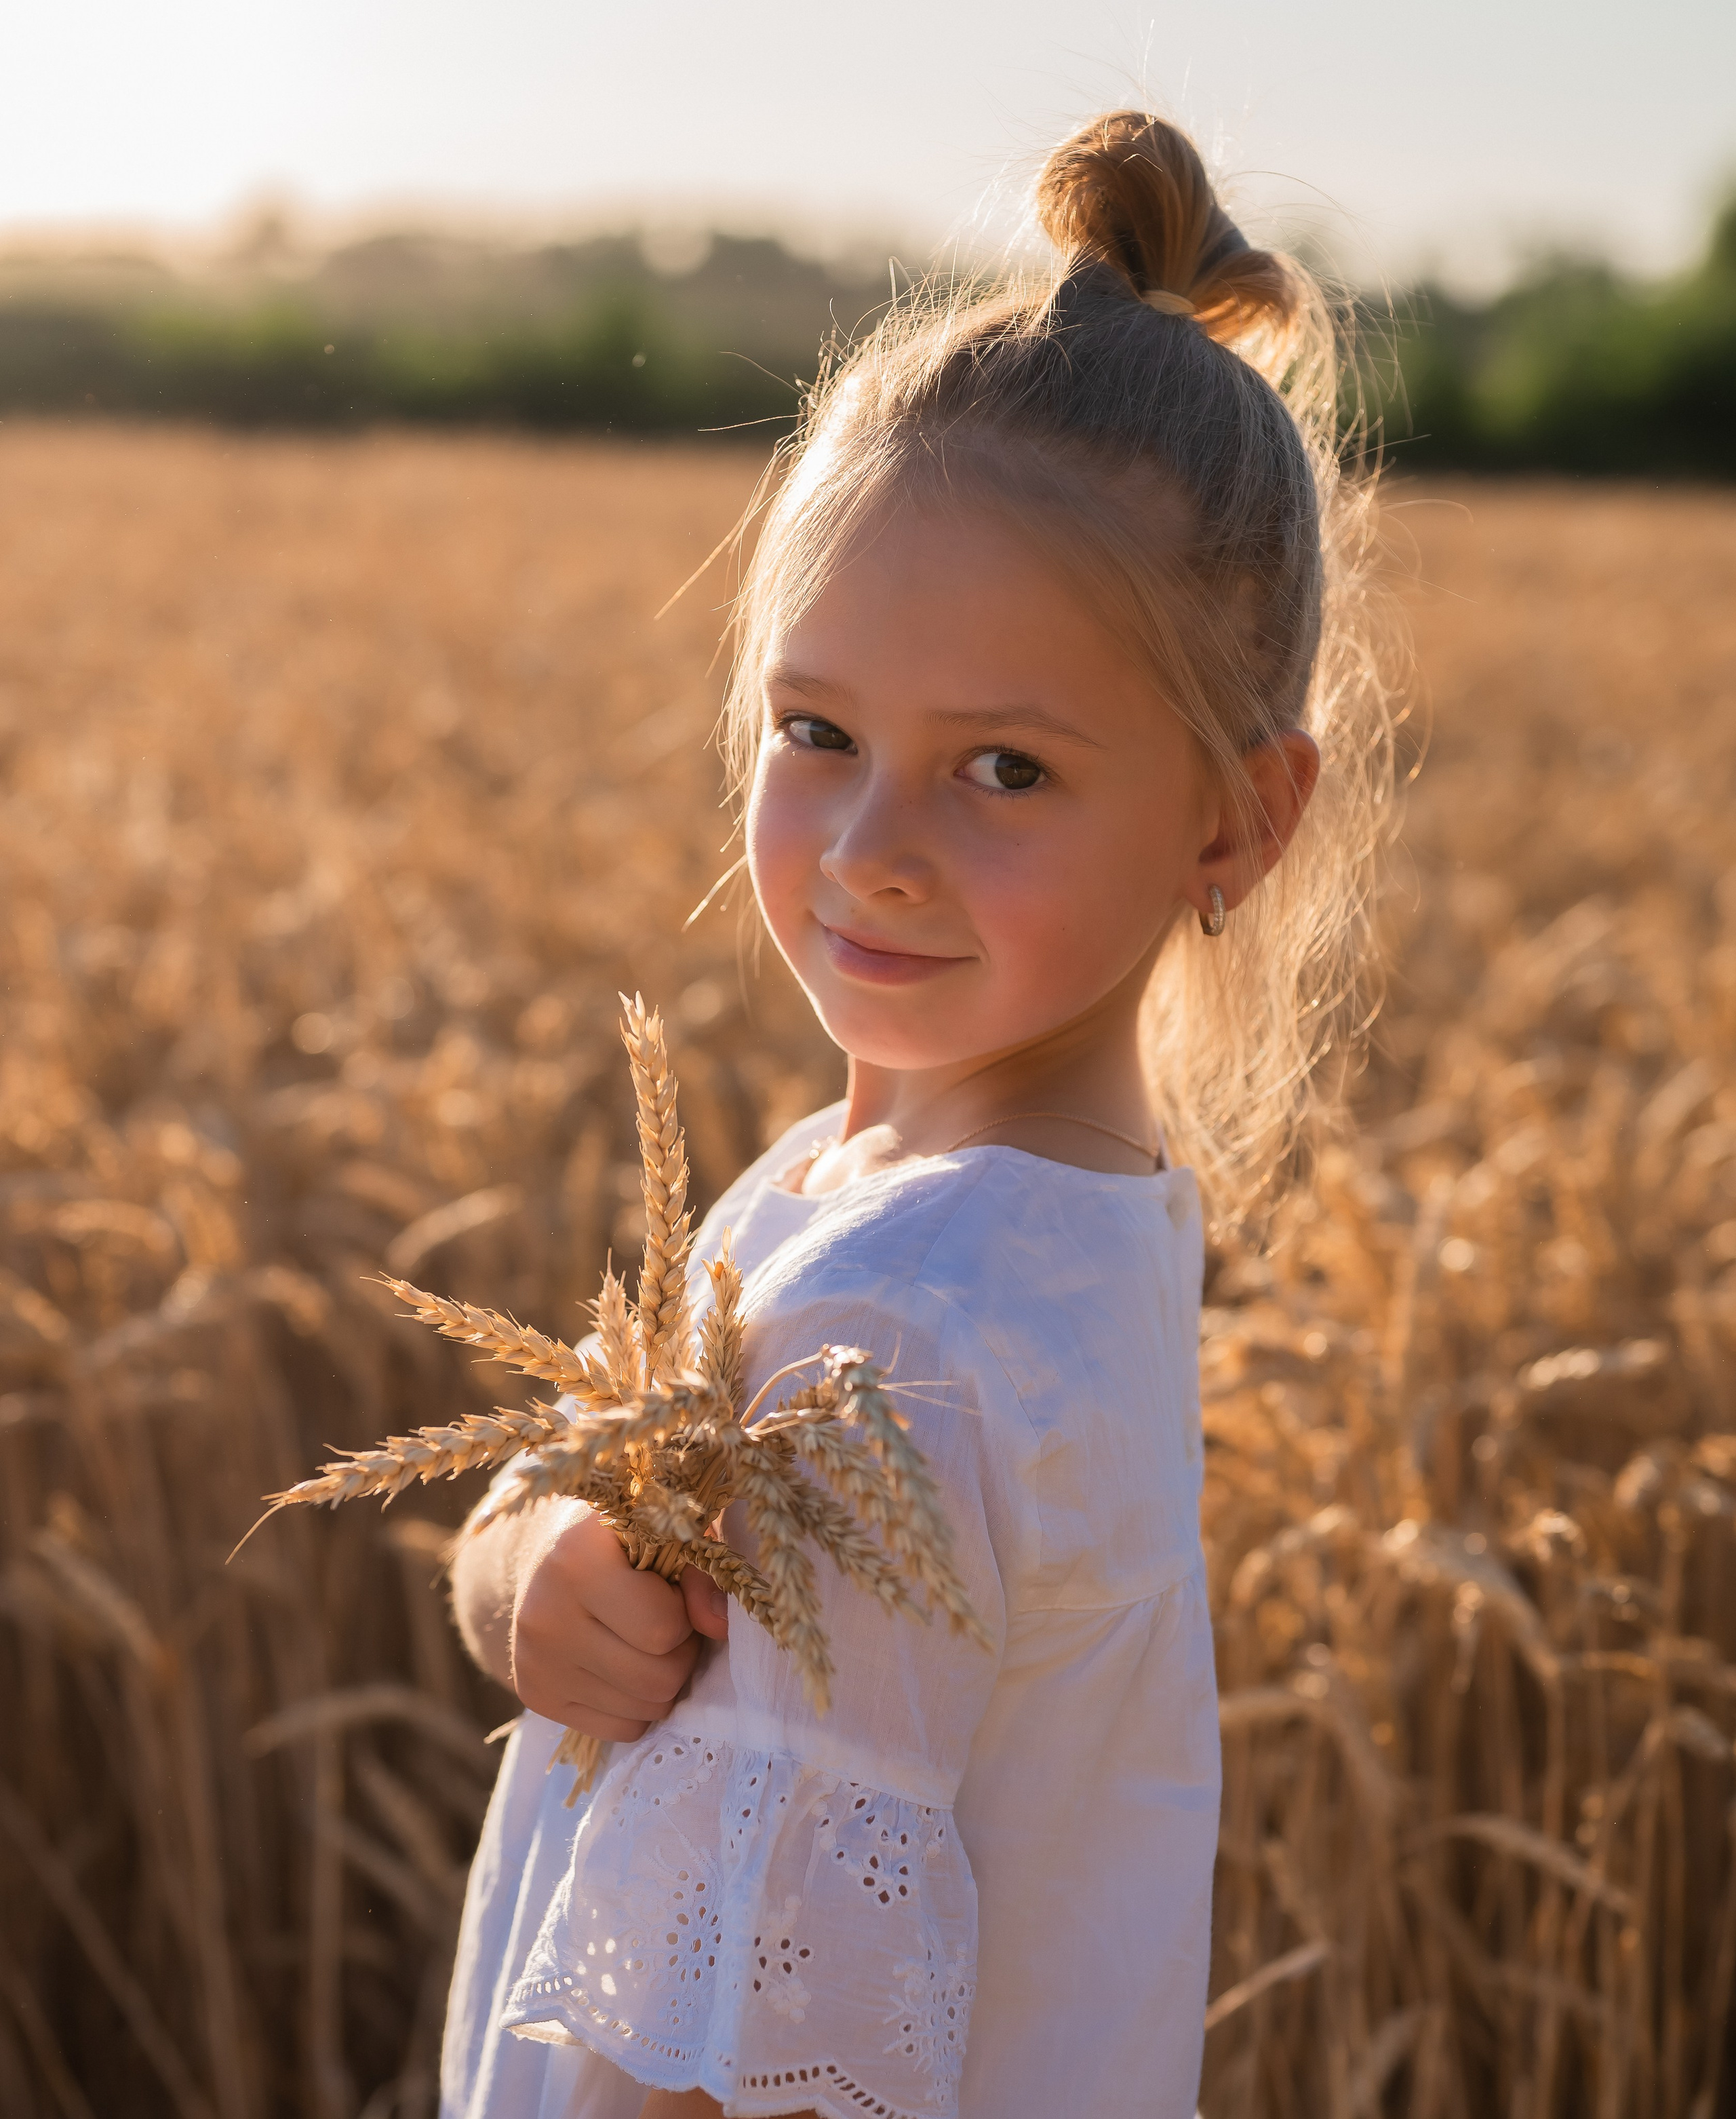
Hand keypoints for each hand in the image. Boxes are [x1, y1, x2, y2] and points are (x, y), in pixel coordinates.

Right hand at [506, 1502, 729, 1740]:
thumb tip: (721, 1626)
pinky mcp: (535, 1696)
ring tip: (644, 1642)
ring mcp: (536, 1663)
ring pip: (644, 1711)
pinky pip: (621, 1730)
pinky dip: (637, 1706)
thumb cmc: (623, 1538)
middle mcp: (546, 1617)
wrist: (550, 1553)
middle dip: (679, 1654)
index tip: (669, 1591)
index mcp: (577, 1561)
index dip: (682, 1614)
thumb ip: (701, 1573)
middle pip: (657, 1679)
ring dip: (661, 1682)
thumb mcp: (668, 1533)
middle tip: (667, 1624)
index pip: (662, 1628)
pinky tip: (622, 1665)